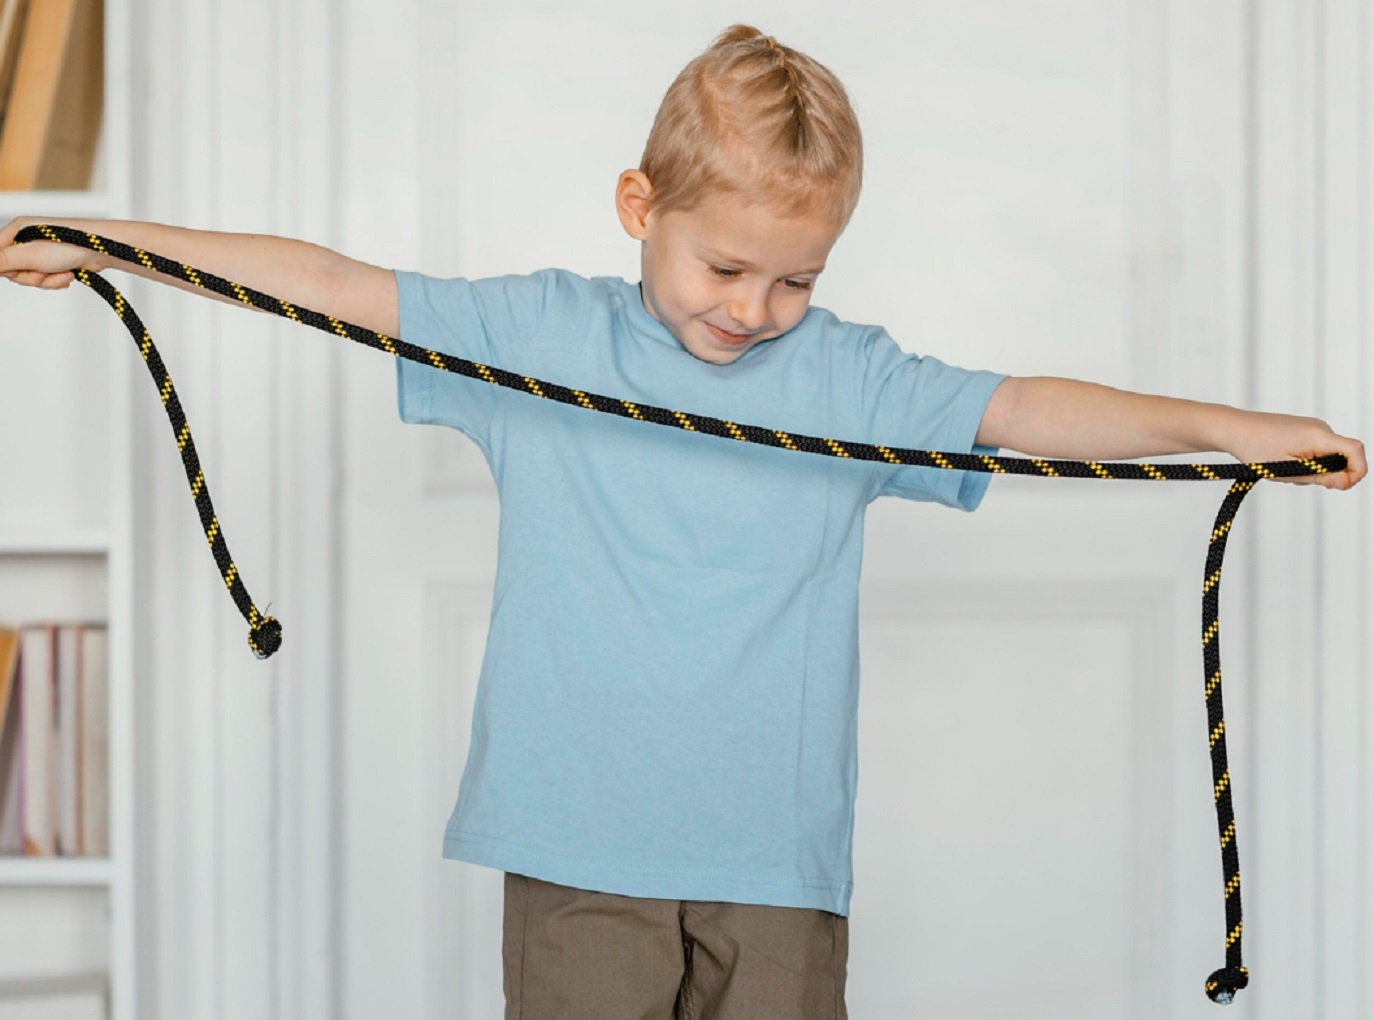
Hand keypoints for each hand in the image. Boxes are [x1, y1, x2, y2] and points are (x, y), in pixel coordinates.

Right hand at [0, 217, 104, 288]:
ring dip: (47, 280)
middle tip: (43, 273)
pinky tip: (69, 275)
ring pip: (31, 276)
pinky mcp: (56, 261)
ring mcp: (42, 251)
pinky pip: (46, 278)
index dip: (5, 268)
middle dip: (30, 277)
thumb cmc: (68, 245)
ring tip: (63, 273)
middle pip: (12, 269)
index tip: (17, 272)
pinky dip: (57, 280)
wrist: (104, 249)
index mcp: (16, 230)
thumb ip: (1, 261)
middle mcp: (27, 239)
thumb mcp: (28, 255)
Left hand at [1226, 410, 1365, 489]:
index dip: (1357, 471)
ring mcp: (1313, 427)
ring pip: (1327, 457)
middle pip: (1341, 457)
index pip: (1355, 450)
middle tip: (1295, 477)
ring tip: (1283, 468)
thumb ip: (1319, 477)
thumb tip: (1346, 482)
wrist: (1234, 429)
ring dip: (1312, 470)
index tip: (1341, 486)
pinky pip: (1317, 451)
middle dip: (1326, 475)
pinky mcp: (1305, 430)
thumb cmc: (1255, 448)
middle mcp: (1320, 428)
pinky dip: (1305, 462)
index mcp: (1318, 435)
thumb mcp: (1287, 470)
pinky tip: (1283, 462)